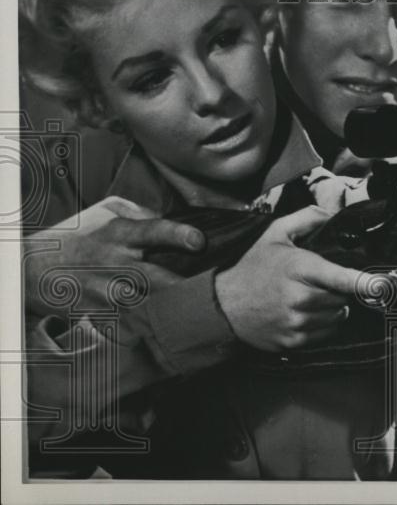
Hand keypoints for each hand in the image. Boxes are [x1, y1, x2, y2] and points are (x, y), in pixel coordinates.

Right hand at [24, 196, 204, 317]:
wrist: (35, 267)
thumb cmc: (80, 234)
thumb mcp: (107, 212)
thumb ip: (143, 214)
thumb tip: (177, 219)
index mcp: (120, 233)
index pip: (154, 231)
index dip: (179, 235)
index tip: (199, 241)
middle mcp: (116, 263)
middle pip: (159, 278)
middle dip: (188, 285)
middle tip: (215, 288)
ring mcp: (108, 292)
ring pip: (150, 306)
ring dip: (175, 311)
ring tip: (202, 314)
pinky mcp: (102, 314)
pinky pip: (134, 325)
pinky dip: (154, 328)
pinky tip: (174, 332)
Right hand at [214, 205, 383, 351]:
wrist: (221, 305)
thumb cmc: (251, 267)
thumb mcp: (274, 234)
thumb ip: (305, 219)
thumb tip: (331, 214)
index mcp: (298, 268)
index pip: (340, 277)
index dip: (364, 282)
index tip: (383, 284)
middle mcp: (299, 298)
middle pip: (342, 297)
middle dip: (338, 289)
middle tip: (317, 282)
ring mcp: (297, 323)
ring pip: (336, 316)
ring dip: (332, 307)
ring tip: (309, 297)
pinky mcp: (294, 342)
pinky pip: (325, 333)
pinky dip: (321, 323)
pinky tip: (303, 313)